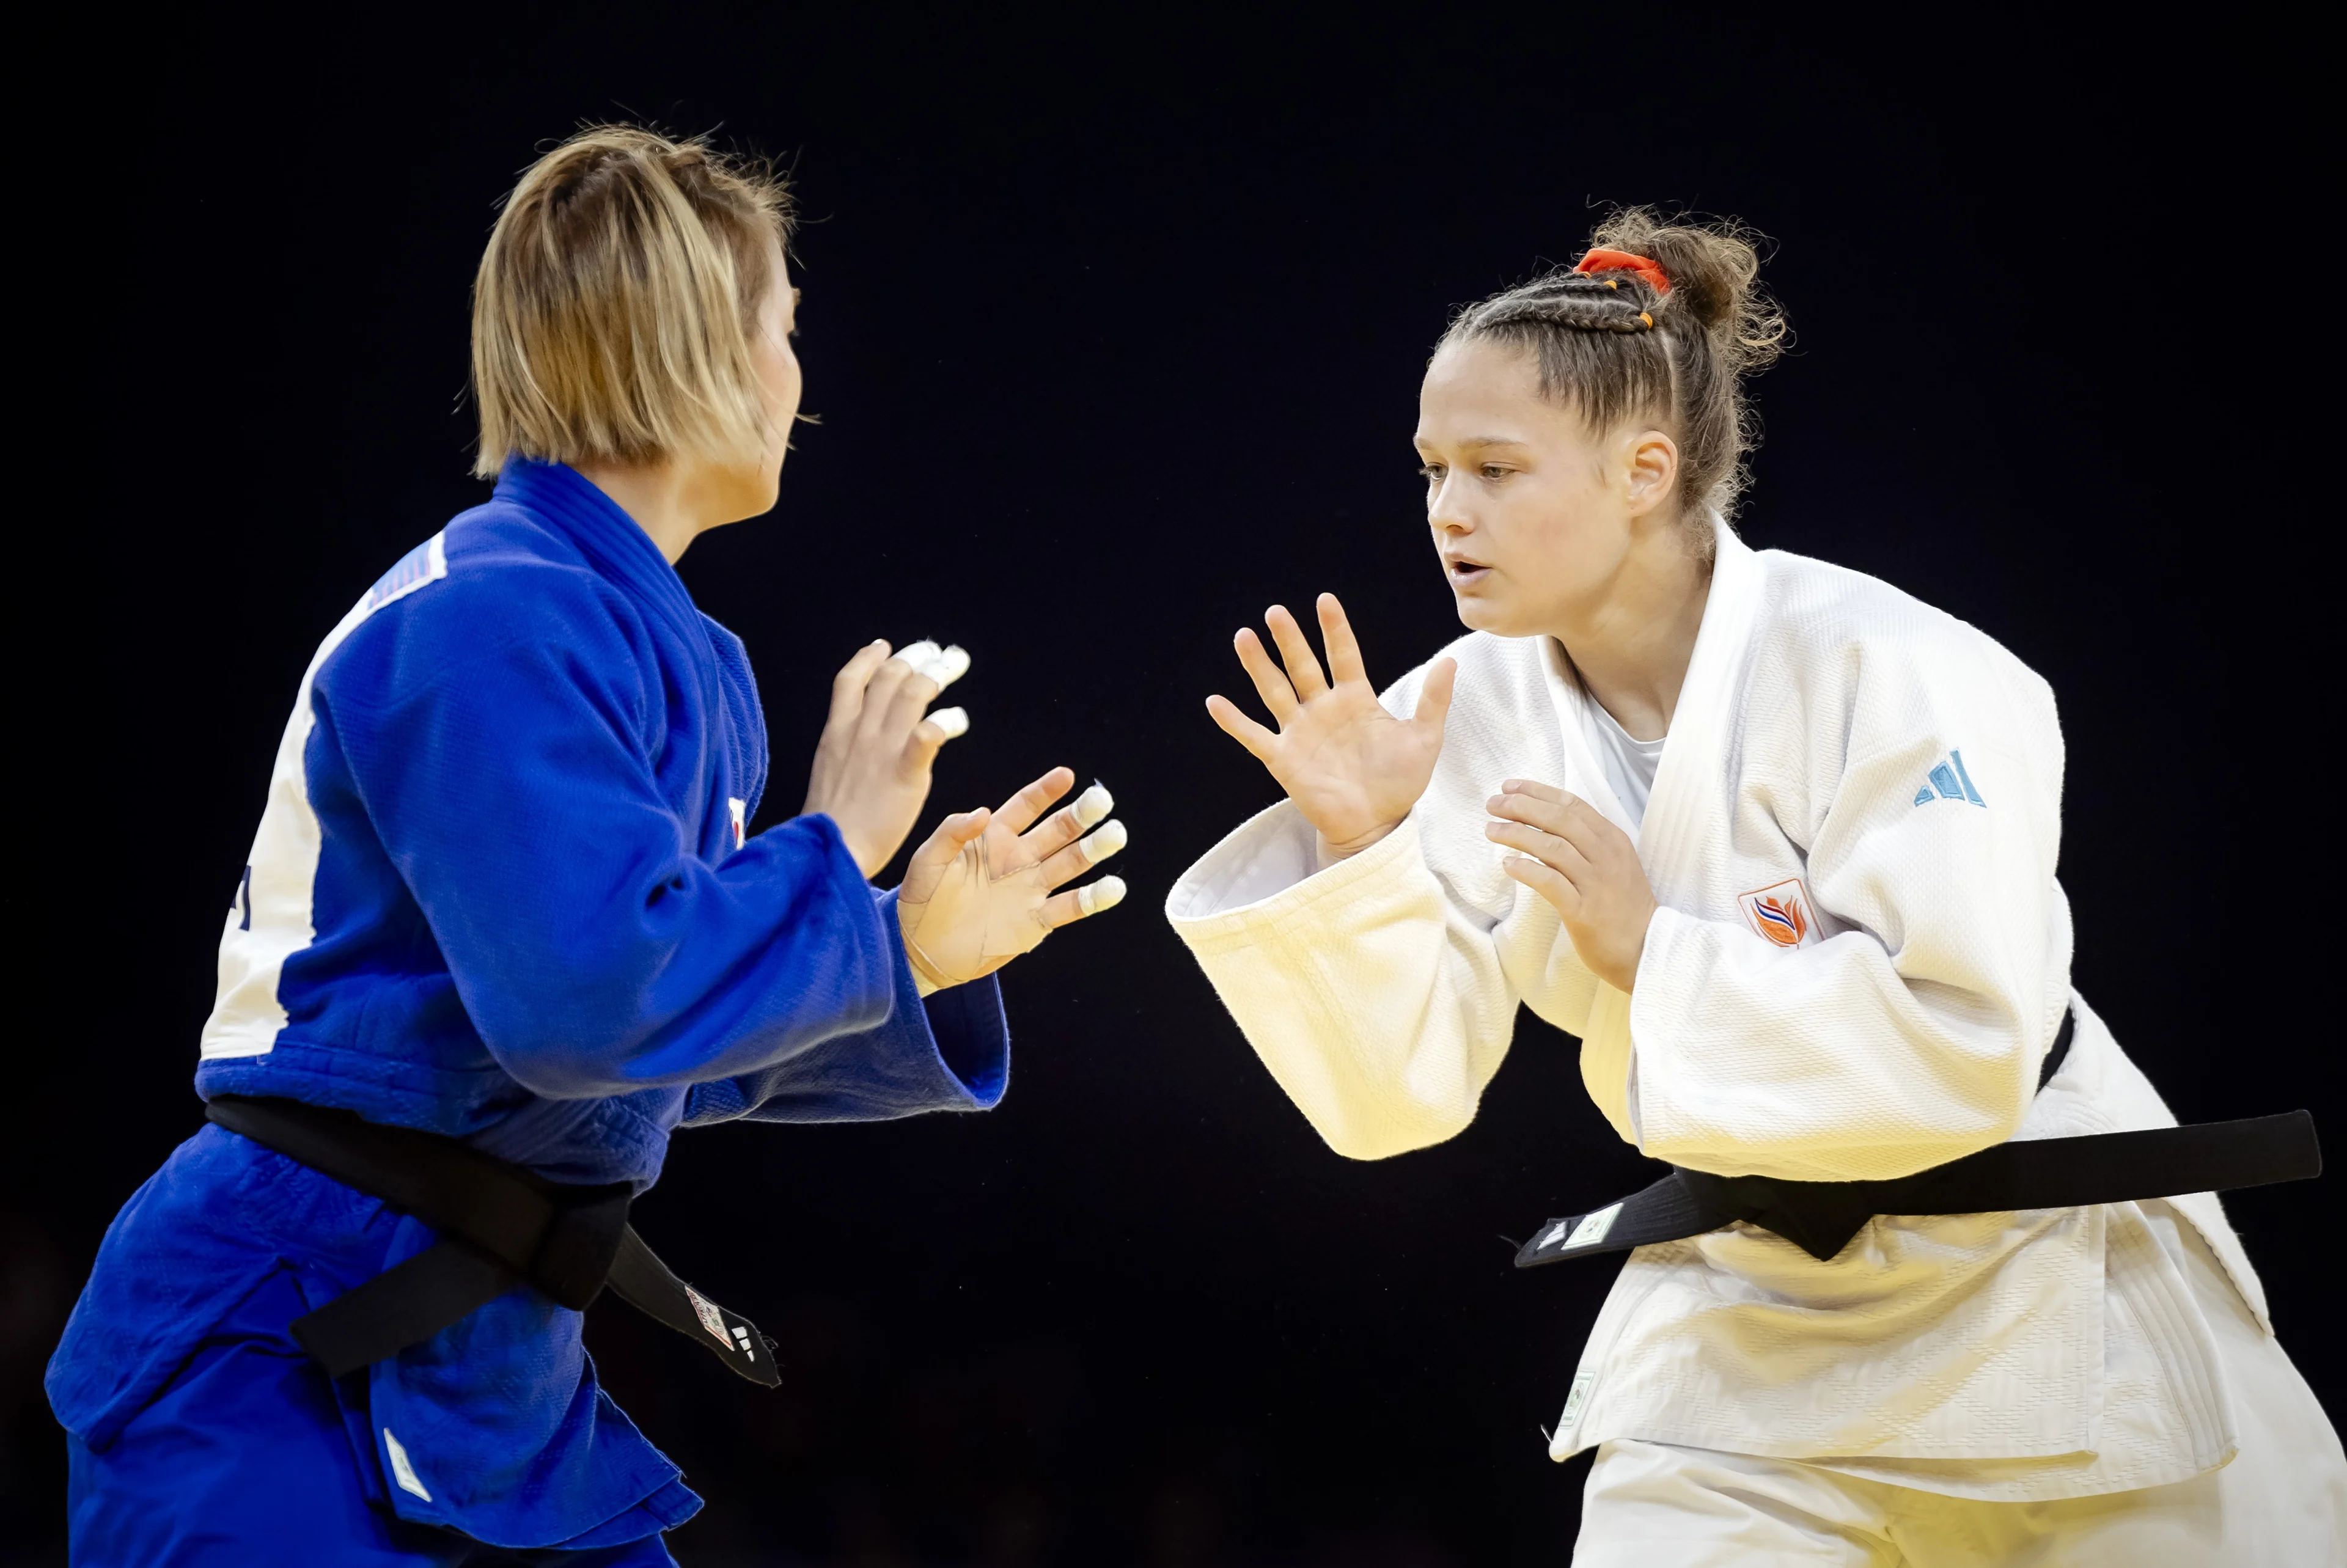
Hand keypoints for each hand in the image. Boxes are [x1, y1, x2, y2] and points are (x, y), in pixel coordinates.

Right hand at [803, 639, 970, 877]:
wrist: (829, 851)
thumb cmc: (830, 825)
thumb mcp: (828, 772)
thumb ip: (845, 748)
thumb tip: (856, 735)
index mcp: (836, 732)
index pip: (849, 679)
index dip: (869, 657)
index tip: (885, 646)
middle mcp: (858, 732)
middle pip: (888, 676)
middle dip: (916, 657)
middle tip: (938, 653)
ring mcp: (881, 749)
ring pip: (911, 692)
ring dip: (937, 674)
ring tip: (954, 667)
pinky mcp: (904, 772)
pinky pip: (929, 733)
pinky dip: (948, 720)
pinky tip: (959, 719)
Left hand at [897, 767, 1128, 991]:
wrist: (921, 950)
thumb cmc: (921, 899)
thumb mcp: (926, 860)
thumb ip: (951, 833)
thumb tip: (984, 811)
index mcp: (994, 837)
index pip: (1027, 806)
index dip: (1047, 791)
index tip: (1067, 775)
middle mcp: (1019, 859)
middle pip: (1058, 831)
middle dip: (1081, 815)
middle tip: (1102, 800)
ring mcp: (1031, 889)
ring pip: (1071, 864)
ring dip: (1094, 849)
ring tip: (1116, 834)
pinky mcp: (1037, 922)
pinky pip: (1070, 907)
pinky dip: (1094, 898)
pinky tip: (1114, 887)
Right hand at [1205, 594, 1455, 858]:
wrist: (1377, 825)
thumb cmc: (1400, 783)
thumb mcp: (1424, 738)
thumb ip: (1434, 700)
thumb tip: (1452, 659)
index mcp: (1355, 699)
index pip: (1343, 655)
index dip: (1334, 629)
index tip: (1325, 600)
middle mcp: (1323, 709)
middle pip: (1302, 666)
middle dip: (1289, 640)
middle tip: (1276, 612)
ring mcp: (1300, 732)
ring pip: (1275, 691)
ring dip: (1258, 666)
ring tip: (1244, 637)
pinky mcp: (1284, 759)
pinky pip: (1254, 736)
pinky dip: (1234, 722)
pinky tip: (1215, 703)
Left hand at [1486, 780, 1656, 990]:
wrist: (1647, 948)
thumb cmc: (1624, 906)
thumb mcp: (1613, 864)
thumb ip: (1586, 842)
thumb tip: (1544, 823)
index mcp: (1612, 839)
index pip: (1572, 805)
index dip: (1538, 792)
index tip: (1509, 786)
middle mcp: (1605, 855)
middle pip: (1559, 819)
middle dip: (1522, 807)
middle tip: (1493, 804)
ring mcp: (1596, 882)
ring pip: (1552, 847)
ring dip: (1517, 834)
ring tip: (1492, 830)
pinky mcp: (1584, 911)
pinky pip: (1551, 883)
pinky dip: (1528, 870)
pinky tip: (1508, 864)